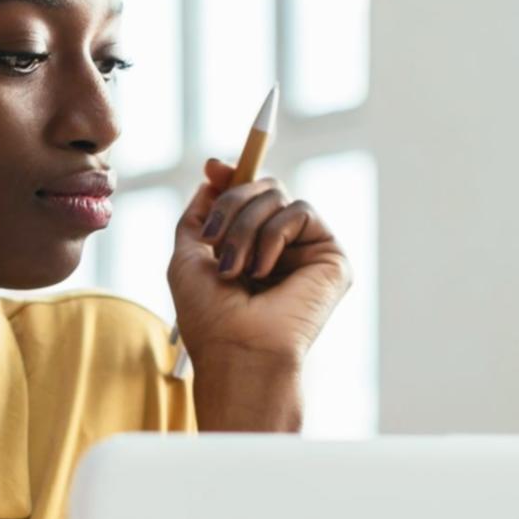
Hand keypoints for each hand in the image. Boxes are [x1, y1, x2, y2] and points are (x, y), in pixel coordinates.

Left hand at [169, 158, 350, 375]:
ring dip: (245, 227)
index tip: (213, 168)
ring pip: (277, 195)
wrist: (237, 350)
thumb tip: (216, 171)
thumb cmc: (209, 316)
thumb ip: (200, 213)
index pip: (248, 195)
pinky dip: (273, 235)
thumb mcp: (188, 256)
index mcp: (250, 248)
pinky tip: (264, 270)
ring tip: (237, 269)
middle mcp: (281, 247)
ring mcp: (306, 251)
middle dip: (230, 205)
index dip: (231, 177)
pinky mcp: (330, 257)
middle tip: (214, 240)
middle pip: (261, 187)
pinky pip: (300, 211)